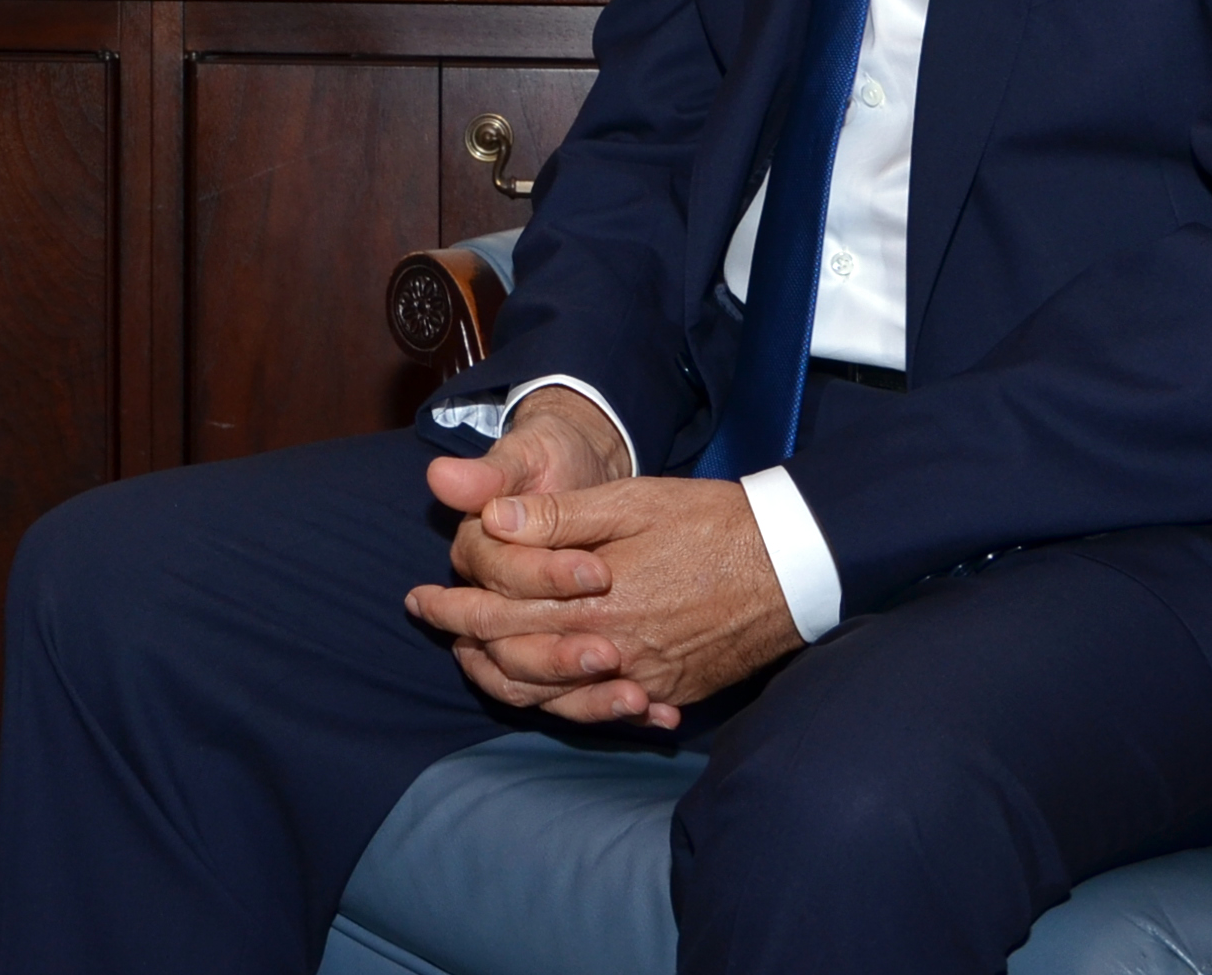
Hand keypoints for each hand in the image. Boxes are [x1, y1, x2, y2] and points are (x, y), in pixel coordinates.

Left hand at [406, 469, 799, 728]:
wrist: (792, 564)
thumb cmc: (708, 522)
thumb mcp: (629, 502)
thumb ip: (557, 519)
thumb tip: (490, 521)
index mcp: (591, 603)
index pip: (496, 618)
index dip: (450, 610)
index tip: (419, 599)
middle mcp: (612, 651)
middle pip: (516, 663)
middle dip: (465, 644)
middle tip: (432, 624)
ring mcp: (643, 679)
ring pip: (554, 697)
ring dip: (508, 678)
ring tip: (477, 659)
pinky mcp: (671, 689)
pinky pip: (605, 710)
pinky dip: (569, 703)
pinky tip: (553, 688)